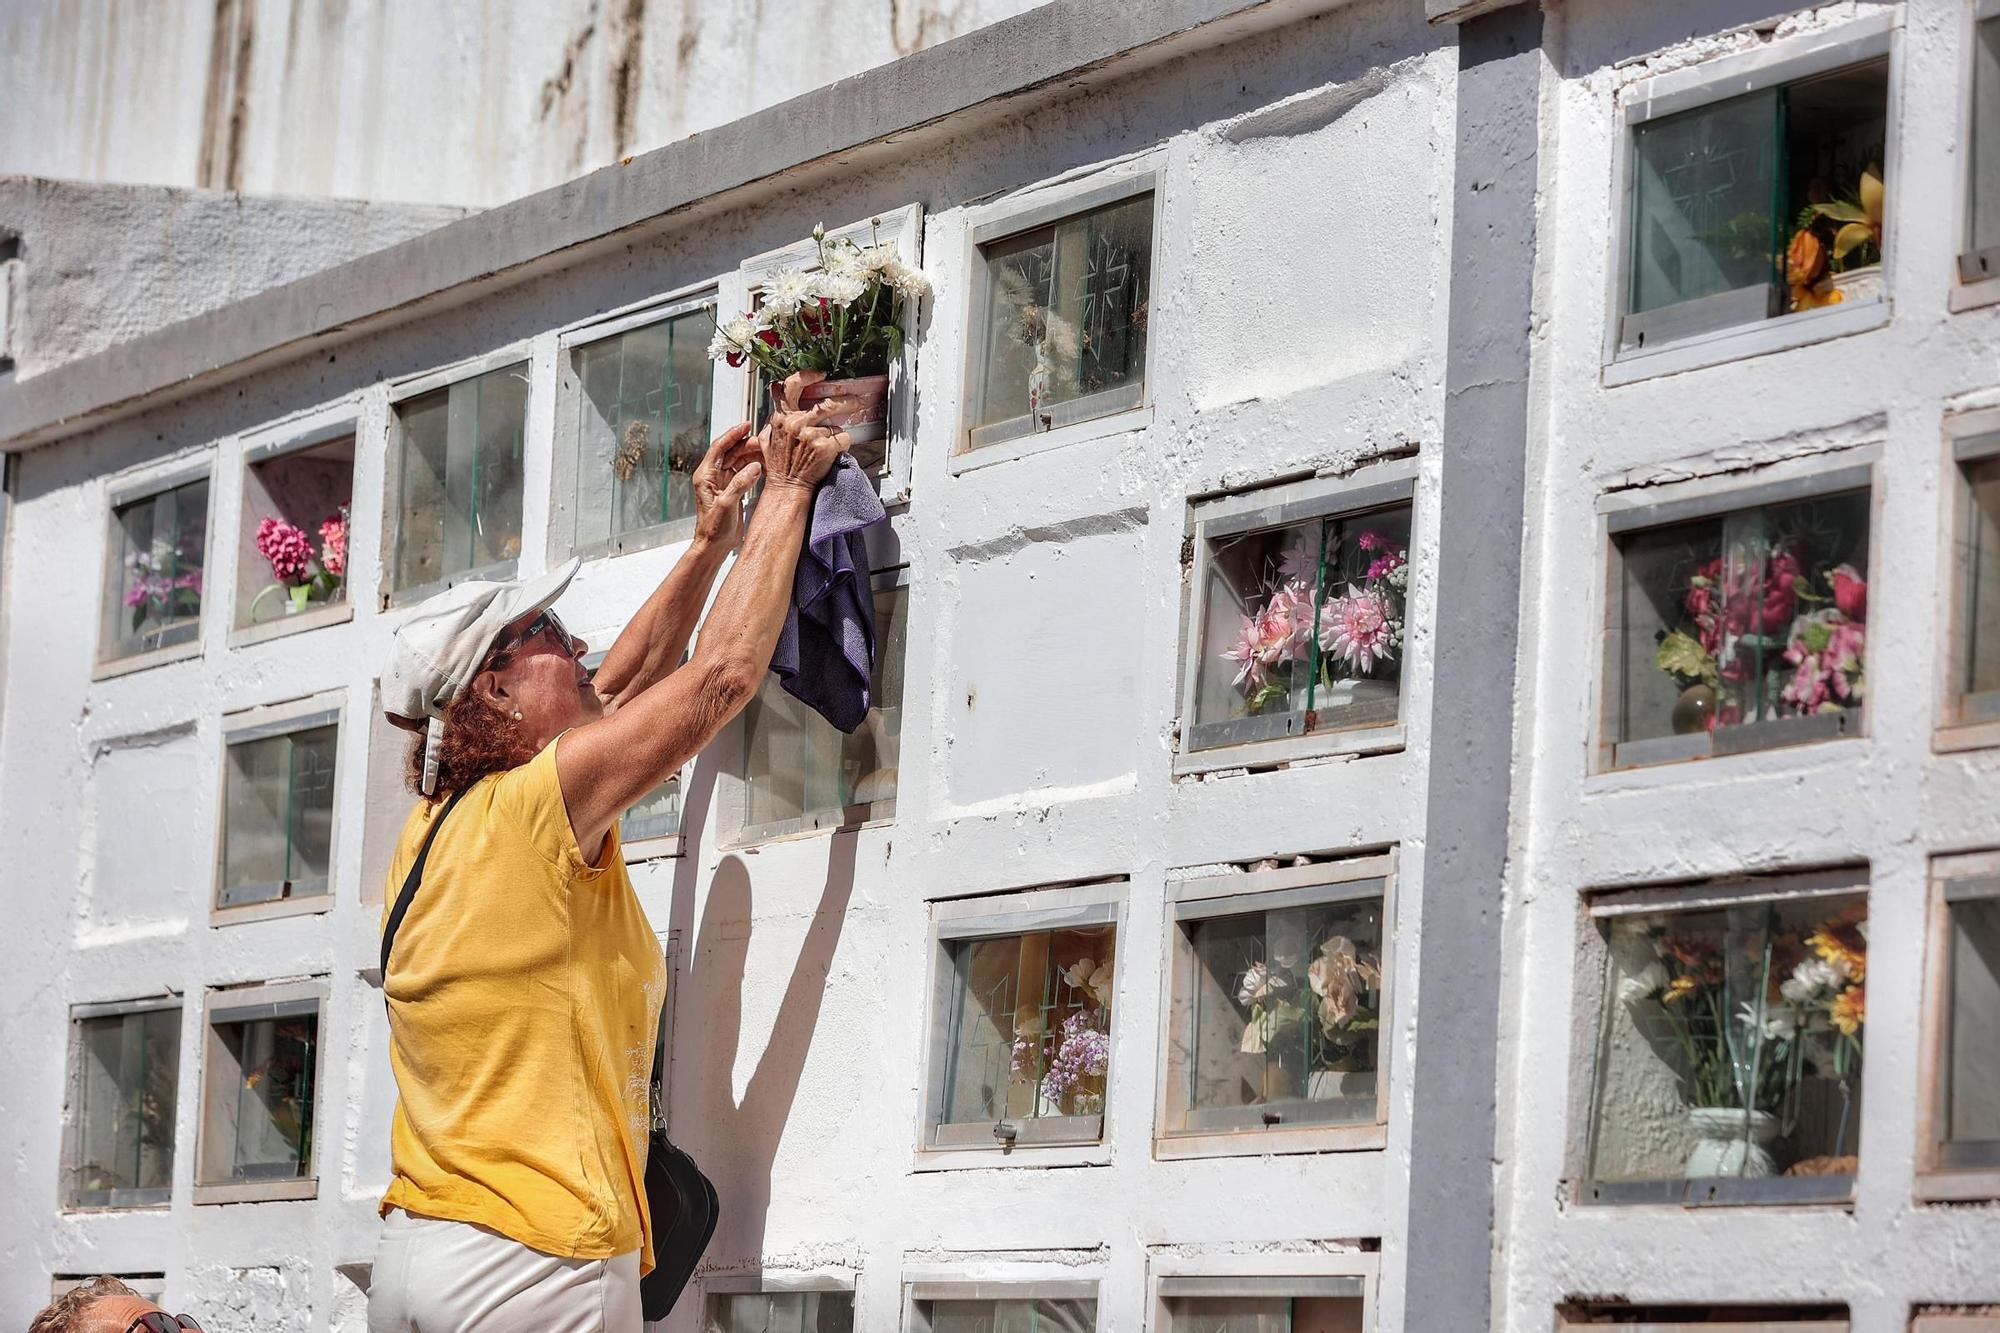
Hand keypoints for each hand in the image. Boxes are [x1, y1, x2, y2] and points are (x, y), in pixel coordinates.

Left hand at [690, 423, 760, 547]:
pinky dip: (754, 468)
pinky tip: (765, 467)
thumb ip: (740, 485)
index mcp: (706, 476)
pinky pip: (743, 473)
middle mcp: (713, 476)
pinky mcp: (732, 490)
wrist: (714, 546)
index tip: (746, 425)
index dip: (733, 434)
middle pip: (731, 452)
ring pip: (738, 461)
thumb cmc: (713, 529)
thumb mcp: (726, 505)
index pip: (719, 447)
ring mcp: (723, 483)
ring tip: (768, 453)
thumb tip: (754, 467)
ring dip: (752, 456)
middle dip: (747, 445)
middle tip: (764, 443)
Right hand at [760, 371, 851, 494]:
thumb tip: (782, 405)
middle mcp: (795, 423)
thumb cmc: (781, 465)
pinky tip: (831, 454)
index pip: (790, 386)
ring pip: (836, 424)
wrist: (787, 487)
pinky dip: (842, 445)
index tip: (820, 374)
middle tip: (857, 401)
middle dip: (846, 401)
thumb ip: (776, 420)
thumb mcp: (768, 437)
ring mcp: (811, 434)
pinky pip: (844, 438)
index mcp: (781, 417)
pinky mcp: (825, 447)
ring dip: (835, 434)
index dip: (807, 376)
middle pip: (827, 403)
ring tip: (829, 444)